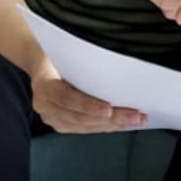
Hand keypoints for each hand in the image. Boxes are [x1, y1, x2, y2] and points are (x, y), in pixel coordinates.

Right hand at [29, 59, 145, 133]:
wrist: (44, 62)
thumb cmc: (60, 55)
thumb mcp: (68, 52)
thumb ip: (84, 62)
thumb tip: (116, 65)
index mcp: (44, 85)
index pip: (66, 98)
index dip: (87, 105)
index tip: (109, 109)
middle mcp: (45, 105)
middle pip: (80, 116)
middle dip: (111, 119)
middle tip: (135, 116)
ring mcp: (52, 117)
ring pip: (85, 125)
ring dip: (114, 125)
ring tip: (136, 120)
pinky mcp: (61, 124)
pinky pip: (86, 128)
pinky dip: (106, 126)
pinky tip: (123, 124)